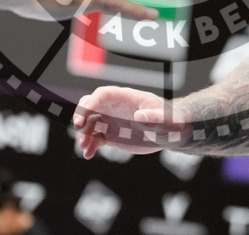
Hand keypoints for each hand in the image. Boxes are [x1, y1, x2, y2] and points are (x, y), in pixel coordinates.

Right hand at [73, 86, 187, 159]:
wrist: (170, 133)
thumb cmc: (169, 121)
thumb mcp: (164, 119)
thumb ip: (153, 117)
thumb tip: (140, 116)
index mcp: (126, 97)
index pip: (103, 94)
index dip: (92, 102)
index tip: (85, 115)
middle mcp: (115, 107)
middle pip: (91, 104)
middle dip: (82, 114)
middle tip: (78, 126)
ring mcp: (111, 121)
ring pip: (90, 123)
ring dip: (84, 134)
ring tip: (84, 147)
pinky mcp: (111, 135)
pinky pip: (95, 138)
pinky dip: (90, 145)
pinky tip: (88, 154)